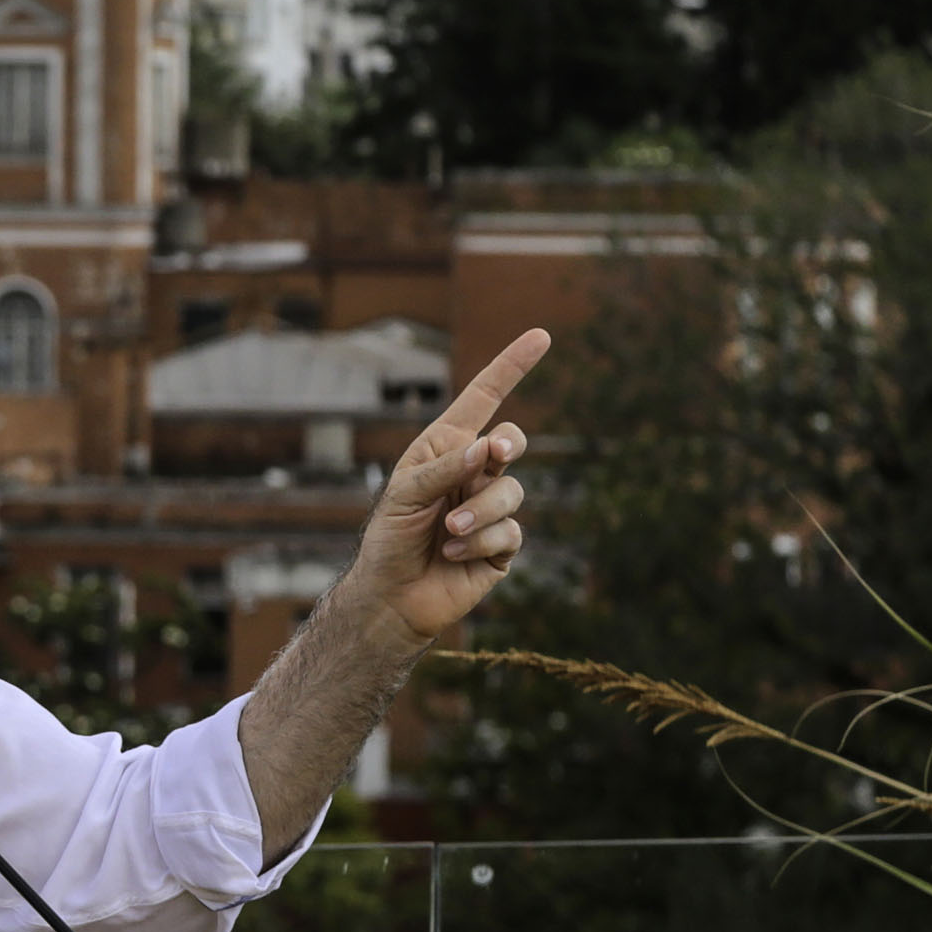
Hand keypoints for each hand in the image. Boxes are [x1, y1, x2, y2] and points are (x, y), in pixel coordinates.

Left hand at [350, 328, 548, 646]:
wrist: (391, 595)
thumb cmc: (390, 537)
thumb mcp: (406, 493)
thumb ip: (446, 467)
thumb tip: (489, 448)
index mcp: (446, 448)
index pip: (485, 399)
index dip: (512, 367)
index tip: (542, 336)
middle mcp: (473, 473)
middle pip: (512, 441)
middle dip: (507, 446)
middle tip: (495, 455)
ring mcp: (490, 508)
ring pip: (511, 492)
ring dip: (478, 511)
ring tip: (447, 532)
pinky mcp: (502, 545)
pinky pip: (509, 532)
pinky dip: (479, 543)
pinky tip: (453, 555)